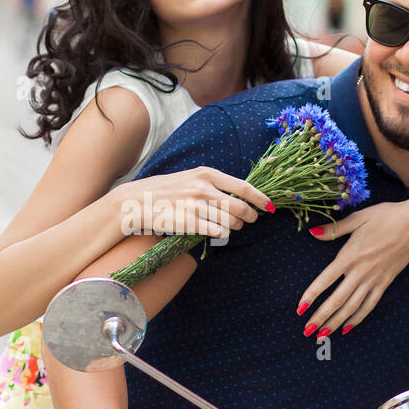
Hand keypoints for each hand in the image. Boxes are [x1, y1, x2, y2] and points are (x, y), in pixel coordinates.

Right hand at [122, 167, 273, 241]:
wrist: (138, 201)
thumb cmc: (167, 190)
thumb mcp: (191, 178)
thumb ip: (213, 184)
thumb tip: (239, 198)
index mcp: (207, 174)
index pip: (243, 187)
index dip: (260, 198)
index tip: (270, 206)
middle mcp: (204, 189)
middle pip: (240, 208)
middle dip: (249, 217)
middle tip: (249, 220)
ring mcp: (197, 207)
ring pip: (230, 223)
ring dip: (233, 228)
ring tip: (227, 226)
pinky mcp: (190, 223)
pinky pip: (217, 232)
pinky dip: (220, 234)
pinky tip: (214, 231)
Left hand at [297, 199, 408, 336]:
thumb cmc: (386, 217)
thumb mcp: (357, 218)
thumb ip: (333, 229)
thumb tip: (312, 232)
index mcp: (350, 255)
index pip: (325, 280)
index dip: (311, 295)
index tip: (300, 308)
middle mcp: (361, 271)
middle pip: (337, 300)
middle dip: (320, 317)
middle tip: (307, 331)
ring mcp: (374, 279)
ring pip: (352, 306)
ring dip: (336, 322)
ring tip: (323, 334)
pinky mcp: (385, 282)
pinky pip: (370, 304)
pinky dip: (358, 318)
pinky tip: (347, 327)